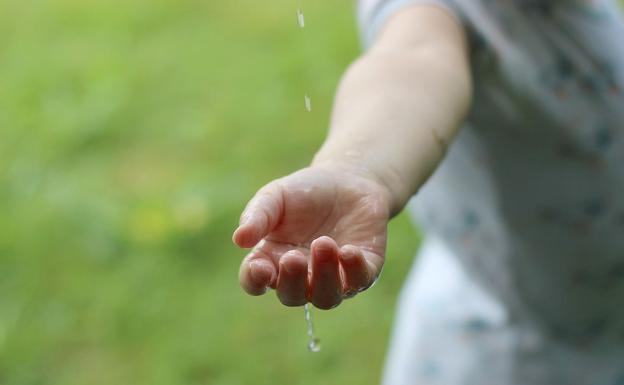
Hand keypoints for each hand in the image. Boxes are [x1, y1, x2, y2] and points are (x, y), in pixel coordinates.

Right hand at [232, 165, 390, 308]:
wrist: (348, 180)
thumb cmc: (305, 192)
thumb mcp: (276, 196)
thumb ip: (258, 215)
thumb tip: (239, 239)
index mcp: (271, 260)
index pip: (255, 281)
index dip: (255, 280)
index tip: (259, 267)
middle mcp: (301, 276)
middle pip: (291, 296)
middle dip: (292, 280)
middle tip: (293, 257)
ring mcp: (333, 278)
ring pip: (326, 297)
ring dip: (324, 275)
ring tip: (324, 244)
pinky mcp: (363, 271)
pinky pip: (358, 281)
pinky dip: (353, 271)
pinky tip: (349, 251)